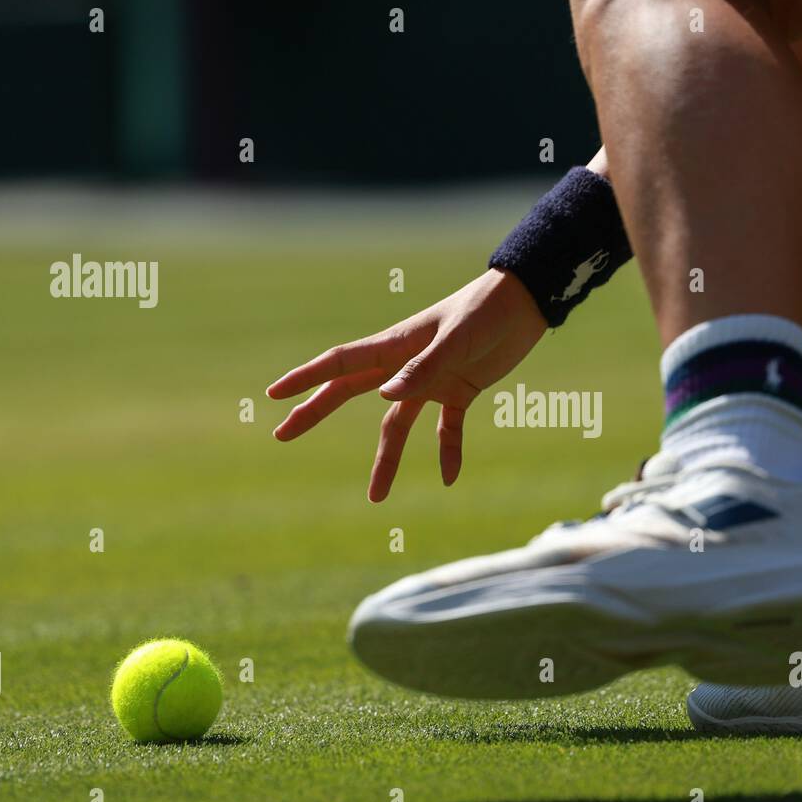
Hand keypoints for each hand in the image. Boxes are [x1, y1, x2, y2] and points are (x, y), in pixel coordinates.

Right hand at [266, 268, 546, 500]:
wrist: (527, 303)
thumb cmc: (488, 311)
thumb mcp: (457, 341)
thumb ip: (423, 369)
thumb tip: (384, 398)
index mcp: (396, 346)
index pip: (340, 364)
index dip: (305, 379)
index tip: (274, 395)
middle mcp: (406, 365)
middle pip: (350, 393)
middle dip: (316, 414)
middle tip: (283, 434)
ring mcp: (431, 379)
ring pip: (397, 425)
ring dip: (386, 459)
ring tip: (376, 498)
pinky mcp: (460, 389)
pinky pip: (446, 429)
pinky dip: (447, 451)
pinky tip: (448, 477)